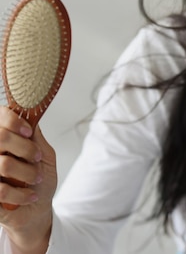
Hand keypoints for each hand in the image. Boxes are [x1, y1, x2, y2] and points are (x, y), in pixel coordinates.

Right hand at [0, 107, 56, 252]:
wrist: (38, 210)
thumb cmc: (39, 180)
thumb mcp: (44, 154)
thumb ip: (35, 136)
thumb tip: (32, 113)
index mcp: (2, 139)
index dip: (12, 121)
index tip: (28, 132)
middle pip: (0, 138)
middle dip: (25, 148)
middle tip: (36, 158)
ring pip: (3, 164)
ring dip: (27, 173)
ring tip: (36, 179)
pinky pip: (1, 190)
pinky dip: (22, 194)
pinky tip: (30, 196)